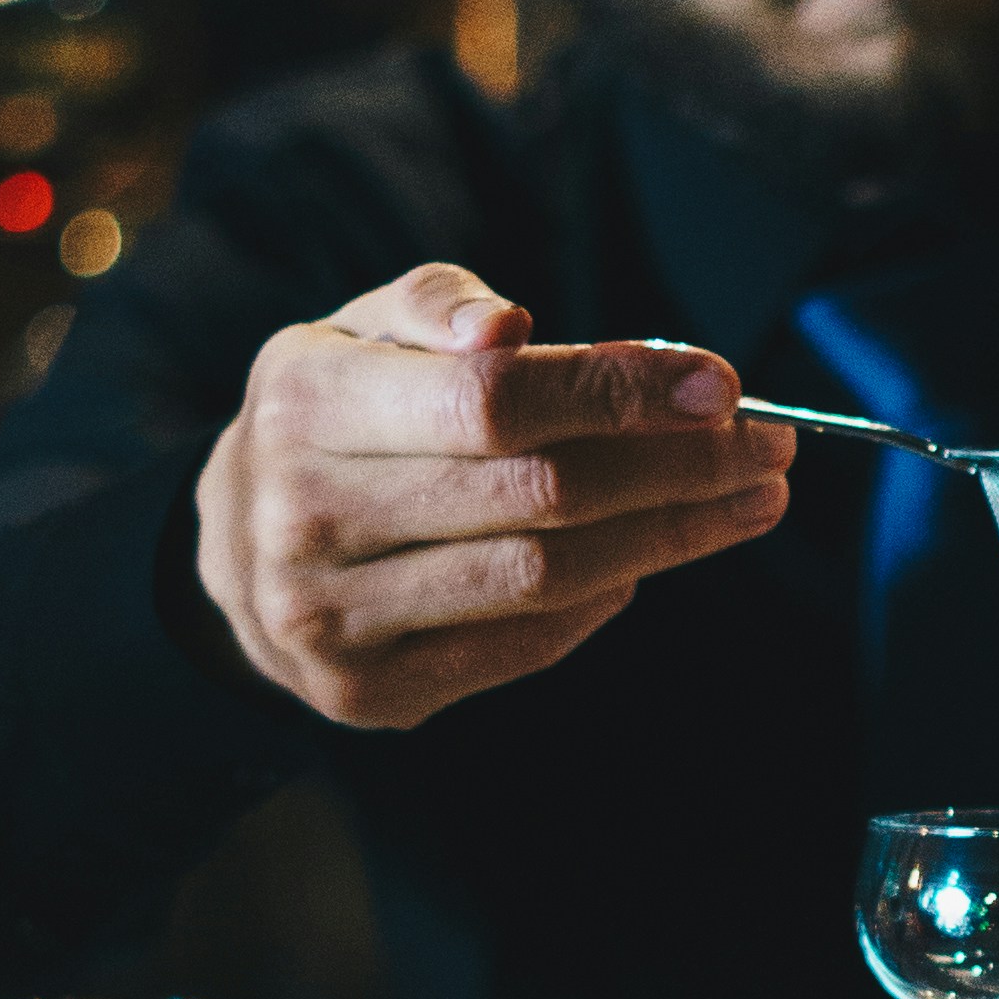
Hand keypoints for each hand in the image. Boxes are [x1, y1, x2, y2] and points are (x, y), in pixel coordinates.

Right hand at [194, 262, 791, 728]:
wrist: (231, 556)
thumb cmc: (332, 421)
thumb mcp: (356, 334)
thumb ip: (435, 305)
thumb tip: (509, 327)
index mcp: (305, 402)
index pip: (493, 399)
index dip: (618, 392)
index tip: (721, 384)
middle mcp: (306, 515)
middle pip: (536, 495)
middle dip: (674, 468)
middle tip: (767, 446)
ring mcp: (332, 617)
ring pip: (543, 579)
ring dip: (668, 539)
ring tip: (748, 500)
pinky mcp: (369, 693)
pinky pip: (523, 647)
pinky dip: (604, 600)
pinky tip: (654, 557)